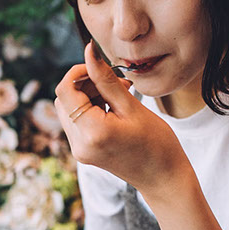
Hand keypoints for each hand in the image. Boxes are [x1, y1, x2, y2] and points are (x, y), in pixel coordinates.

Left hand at [54, 41, 187, 192]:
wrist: (163, 178)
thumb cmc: (156, 143)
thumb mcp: (132, 107)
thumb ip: (106, 79)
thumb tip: (89, 51)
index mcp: (91, 132)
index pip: (65, 90)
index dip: (77, 71)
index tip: (99, 66)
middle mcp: (79, 144)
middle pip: (65, 99)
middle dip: (86, 84)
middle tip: (117, 84)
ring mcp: (79, 150)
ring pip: (69, 109)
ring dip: (88, 96)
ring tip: (119, 97)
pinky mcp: (83, 151)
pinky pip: (77, 121)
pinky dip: (90, 109)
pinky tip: (113, 109)